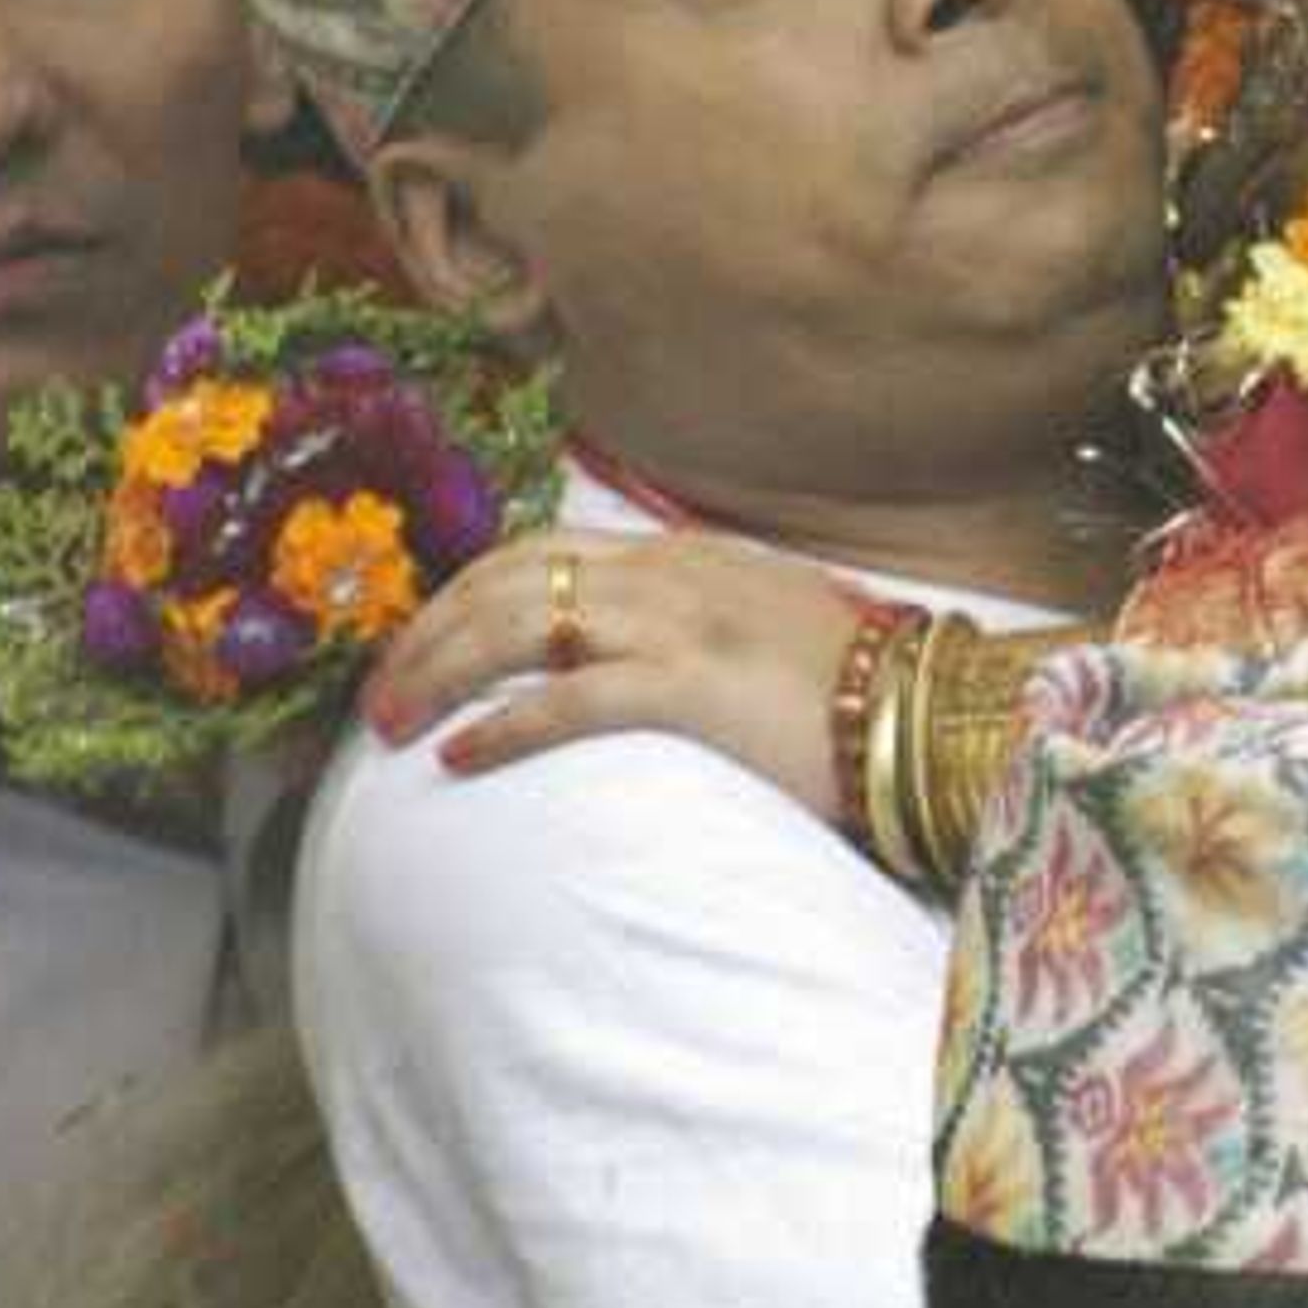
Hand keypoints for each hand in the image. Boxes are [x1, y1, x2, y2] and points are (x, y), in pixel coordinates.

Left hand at [364, 527, 881, 816]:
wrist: (929, 710)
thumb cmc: (850, 683)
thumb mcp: (758, 620)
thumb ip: (690, 618)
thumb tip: (625, 648)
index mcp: (678, 557)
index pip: (536, 551)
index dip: (461, 595)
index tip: (418, 645)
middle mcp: (665, 575)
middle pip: (506, 582)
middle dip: (427, 635)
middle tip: (379, 699)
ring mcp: (675, 626)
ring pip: (518, 627)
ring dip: (440, 674)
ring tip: (393, 725)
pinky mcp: (690, 687)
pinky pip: (569, 699)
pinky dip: (504, 724)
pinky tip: (461, 755)